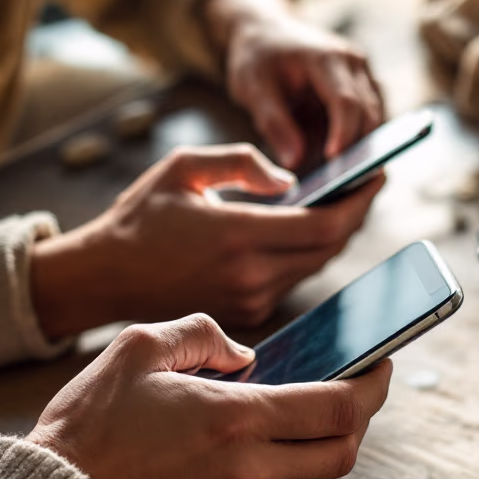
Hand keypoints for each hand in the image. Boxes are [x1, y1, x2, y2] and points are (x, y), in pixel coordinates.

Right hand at [25, 314, 391, 478]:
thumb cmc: (88, 428)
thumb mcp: (136, 349)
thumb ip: (201, 335)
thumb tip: (246, 354)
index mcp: (237, 422)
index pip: (340, 408)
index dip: (372, 385)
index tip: (380, 364)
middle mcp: (250, 474)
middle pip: (343, 452)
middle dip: (359, 419)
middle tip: (355, 391)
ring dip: (322, 449)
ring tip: (309, 417)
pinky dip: (283, 476)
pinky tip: (262, 453)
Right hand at [30, 143, 383, 338]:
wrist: (102, 278)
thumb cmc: (139, 218)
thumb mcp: (181, 169)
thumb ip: (241, 163)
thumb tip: (292, 181)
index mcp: (237, 235)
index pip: (324, 226)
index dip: (358, 202)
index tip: (376, 175)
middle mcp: (250, 275)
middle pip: (329, 249)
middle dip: (353, 216)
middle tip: (366, 186)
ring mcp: (251, 301)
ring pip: (315, 267)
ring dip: (333, 237)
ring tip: (344, 202)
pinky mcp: (248, 315)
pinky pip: (293, 281)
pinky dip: (307, 256)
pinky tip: (311, 231)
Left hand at [206, 0, 384, 167]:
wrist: (267, 32)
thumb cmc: (258, 58)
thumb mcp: (252, 87)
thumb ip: (273, 123)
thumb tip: (294, 161)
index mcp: (325, 57)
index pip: (346, 102)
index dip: (344, 135)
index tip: (335, 164)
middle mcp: (353, 63)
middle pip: (369, 115)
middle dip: (359, 150)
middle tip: (341, 185)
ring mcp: (364, 75)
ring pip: (375, 121)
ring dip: (363, 150)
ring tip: (342, 181)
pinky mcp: (364, 89)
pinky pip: (370, 122)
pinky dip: (360, 143)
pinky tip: (342, 166)